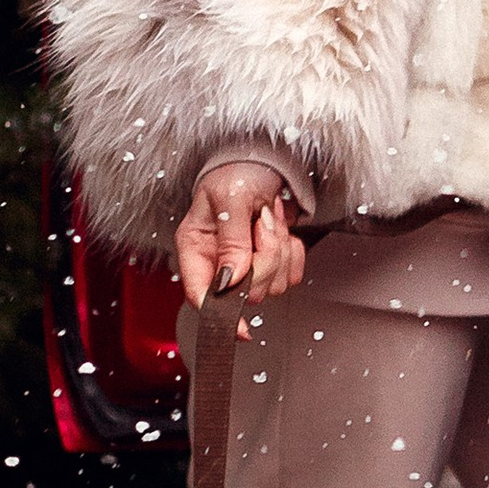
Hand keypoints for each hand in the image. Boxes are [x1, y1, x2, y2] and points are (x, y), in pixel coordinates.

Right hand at [175, 159, 305, 312]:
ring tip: (269, 220)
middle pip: (246, 291)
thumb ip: (231, 240)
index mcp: (195, 248)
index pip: (201, 295)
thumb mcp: (231, 198)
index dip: (219, 315)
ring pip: (272, 285)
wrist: (264, 160)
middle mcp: (218, 262)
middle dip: (264, 257)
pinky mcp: (270, 263)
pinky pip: (291, 274)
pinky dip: (293, 251)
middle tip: (262, 224)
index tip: (241, 327)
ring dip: (280, 249)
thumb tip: (231, 279)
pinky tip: (281, 230)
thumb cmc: (238, 172)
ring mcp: (245, 265)